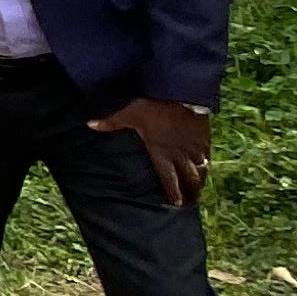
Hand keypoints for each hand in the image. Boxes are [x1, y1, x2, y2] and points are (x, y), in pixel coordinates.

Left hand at [88, 95, 210, 205]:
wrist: (181, 91)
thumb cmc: (154, 105)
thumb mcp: (129, 113)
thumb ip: (111, 122)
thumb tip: (89, 124)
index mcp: (161, 153)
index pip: (169, 179)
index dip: (174, 193)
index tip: (176, 204)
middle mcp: (180, 154)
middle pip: (189, 180)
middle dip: (190, 193)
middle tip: (190, 202)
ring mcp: (194, 147)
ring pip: (200, 170)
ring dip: (200, 182)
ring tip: (199, 192)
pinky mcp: (204, 138)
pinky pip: (207, 157)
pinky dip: (206, 166)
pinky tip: (206, 169)